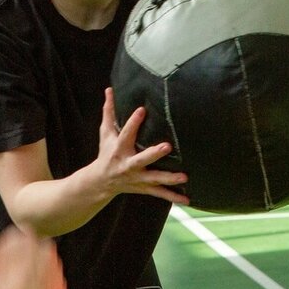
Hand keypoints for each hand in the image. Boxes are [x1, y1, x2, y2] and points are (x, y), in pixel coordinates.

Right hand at [92, 88, 188, 203]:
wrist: (101, 182)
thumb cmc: (107, 152)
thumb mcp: (105, 133)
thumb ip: (109, 111)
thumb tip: (109, 89)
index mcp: (119, 149)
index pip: (126, 133)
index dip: (133, 121)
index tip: (142, 110)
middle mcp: (128, 164)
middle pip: (141, 159)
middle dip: (154, 154)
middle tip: (167, 147)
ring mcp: (137, 178)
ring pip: (154, 179)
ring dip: (169, 178)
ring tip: (184, 177)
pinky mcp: (144, 187)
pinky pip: (160, 193)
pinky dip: (173, 197)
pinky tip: (187, 200)